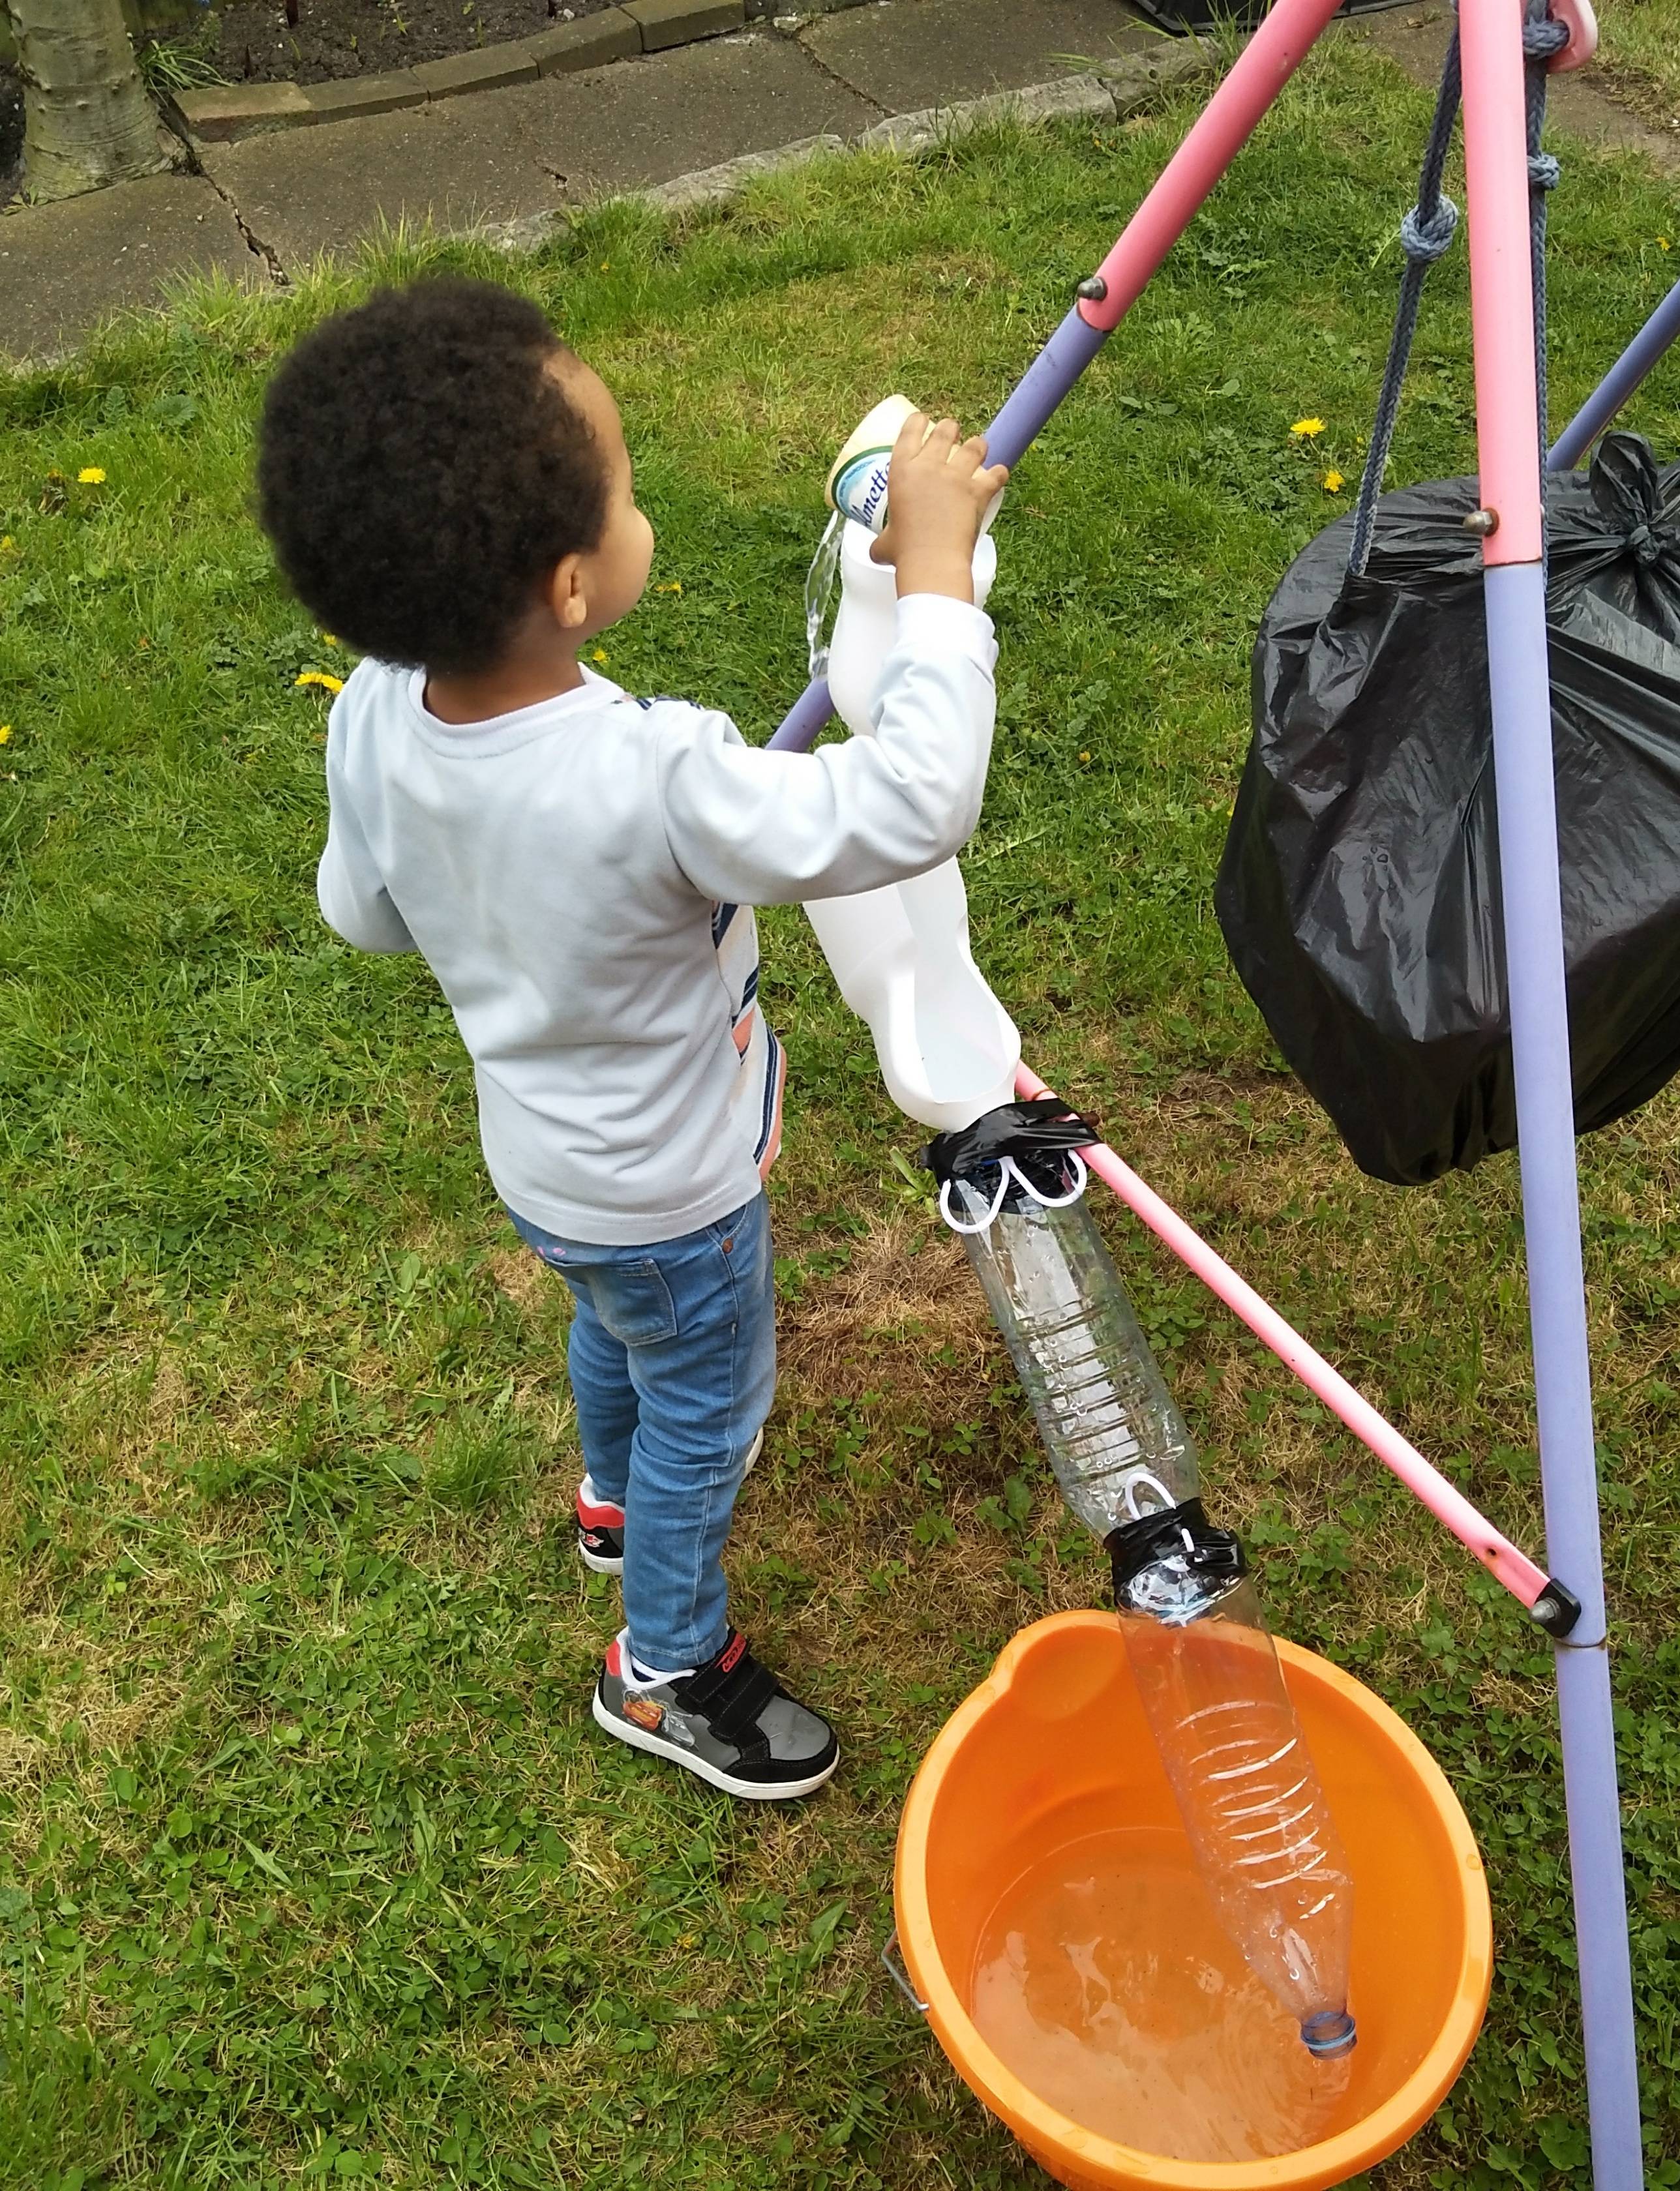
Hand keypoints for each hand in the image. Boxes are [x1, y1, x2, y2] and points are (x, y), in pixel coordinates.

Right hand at [869, 412, 1008, 602]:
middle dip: (951, 429)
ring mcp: (956, 476)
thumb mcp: (885, 544)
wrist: (932, 561)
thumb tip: (877, 551)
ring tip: (979, 449)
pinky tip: (1000, 475)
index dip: (918, 421)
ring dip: (978, 445)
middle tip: (952, 436)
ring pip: (974, 445)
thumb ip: (882, 541)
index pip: (910, 430)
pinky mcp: (978, 491)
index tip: (923, 421)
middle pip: (945, 430)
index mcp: (902, 471)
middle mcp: (929, 465)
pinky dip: (1000, 474)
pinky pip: (996, 474)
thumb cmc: (904, 552)